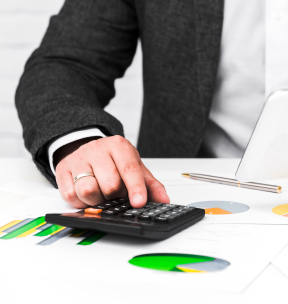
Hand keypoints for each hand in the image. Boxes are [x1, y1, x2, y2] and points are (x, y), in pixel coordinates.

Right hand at [55, 136, 169, 207]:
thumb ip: (151, 184)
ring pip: (88, 190)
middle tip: (116, 193)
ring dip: (97, 200)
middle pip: (109, 184)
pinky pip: (71, 195)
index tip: (139, 202)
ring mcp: (78, 159)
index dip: (135, 188)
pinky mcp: (62, 170)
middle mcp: (97, 149)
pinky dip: (81, 201)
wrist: (86, 148)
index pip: (129, 169)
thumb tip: (164, 200)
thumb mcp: (135, 167)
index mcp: (119, 146)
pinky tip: (88, 194)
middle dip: (115, 196)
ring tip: (101, 193)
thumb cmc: (114, 160)